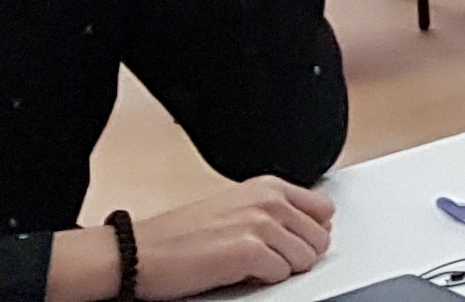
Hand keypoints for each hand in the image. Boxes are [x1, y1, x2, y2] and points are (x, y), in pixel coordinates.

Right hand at [74, 178, 335, 300]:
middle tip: (261, 261)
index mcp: (269, 187)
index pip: (325, 210)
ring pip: (305, 259)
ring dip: (279, 270)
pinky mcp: (249, 251)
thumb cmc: (178, 237)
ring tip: (245, 267)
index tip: (289, 244)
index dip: (308, 234)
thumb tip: (313, 232)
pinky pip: (281, 274)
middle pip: (319, 238)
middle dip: (295, 256)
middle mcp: (269, 200)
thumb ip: (277, 214)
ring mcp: (260, 223)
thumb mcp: (236, 210)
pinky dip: (262, 281)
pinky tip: (236, 275)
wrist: (135, 253)